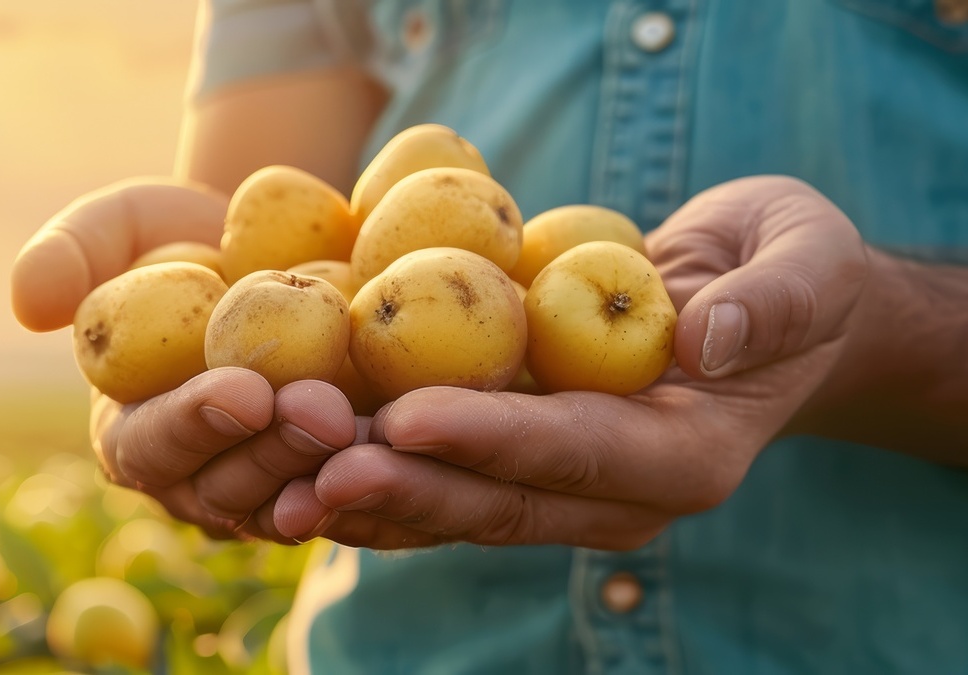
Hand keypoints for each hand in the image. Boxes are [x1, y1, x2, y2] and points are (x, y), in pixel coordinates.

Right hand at [11, 179, 358, 541]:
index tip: (242, 388)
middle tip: (324, 407)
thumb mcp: (118, 225)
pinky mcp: (335, 486)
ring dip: (336, 474)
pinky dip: (389, 481)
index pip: (151, 446)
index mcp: (131, 433)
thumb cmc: (176, 237)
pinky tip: (420, 447)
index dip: (194, 423)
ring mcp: (269, 494)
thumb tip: (30, 305)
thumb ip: (69, 254)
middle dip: (277, 453)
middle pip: (230, 491)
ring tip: (375, 427)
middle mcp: (196, 483)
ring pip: (299, 505)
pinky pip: (361, 500)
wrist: (274, 249)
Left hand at [284, 176, 869, 549]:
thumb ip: (773, 300)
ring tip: (276, 481)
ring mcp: (563, 491)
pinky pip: (437, 483)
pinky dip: (367, 474)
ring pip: (452, 507)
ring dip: (363, 496)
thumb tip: (710, 337)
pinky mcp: (518, 469)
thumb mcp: (807, 260)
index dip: (489, 439)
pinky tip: (291, 463)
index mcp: (687, 457)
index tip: (403, 419)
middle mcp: (617, 495)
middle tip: (310, 468)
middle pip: (496, 501)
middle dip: (400, 487)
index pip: (576, 451)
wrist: (764, 305)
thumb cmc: (792, 268)